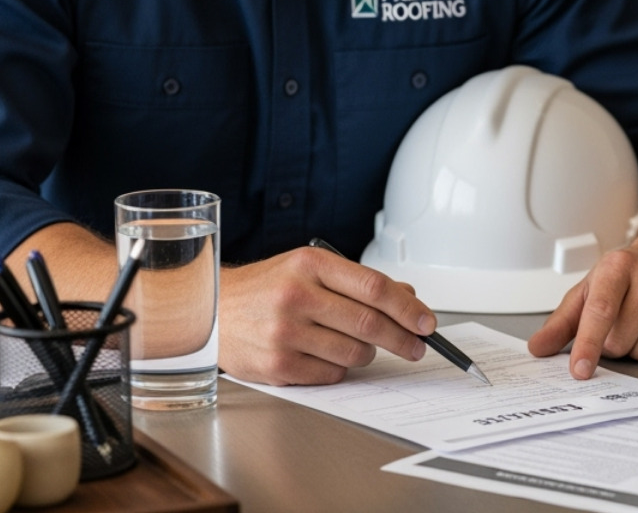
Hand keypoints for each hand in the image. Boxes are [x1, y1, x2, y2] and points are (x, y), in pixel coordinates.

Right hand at [217, 247, 436, 384]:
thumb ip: (358, 282)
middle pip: (370, 323)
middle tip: (416, 345)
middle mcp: (296, 295)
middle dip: (403, 338)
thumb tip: (407, 299)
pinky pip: (332, 374)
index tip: (426, 322)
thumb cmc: (266, 288)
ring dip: (367, 353)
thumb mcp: (310, 269)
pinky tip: (325, 354)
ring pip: (355, 353)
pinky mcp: (278, 366)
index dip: (407, 308)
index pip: (374, 287)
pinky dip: (340, 368)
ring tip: (355, 343)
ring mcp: (285, 332)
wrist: (211, 311)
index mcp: (309, 264)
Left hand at [527, 228, 637, 378]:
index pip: (600, 311)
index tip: (579, 370)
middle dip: (613, 343)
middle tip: (621, 321)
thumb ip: (564, 320)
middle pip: (620, 341)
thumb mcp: (592, 286)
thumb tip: (538, 348)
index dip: (587, 344)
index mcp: (618, 265)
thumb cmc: (630, 273)